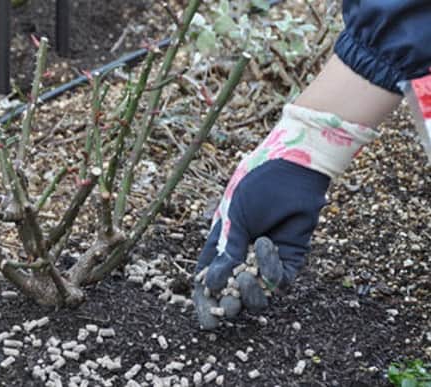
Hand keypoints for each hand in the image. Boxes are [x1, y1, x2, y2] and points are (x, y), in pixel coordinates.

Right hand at [193, 104, 376, 328]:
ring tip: (245, 277)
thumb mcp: (234, 218)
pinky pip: (280, 278)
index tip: (208, 319)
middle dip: (229, 304)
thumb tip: (212, 284)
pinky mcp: (291, 257)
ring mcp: (267, 258)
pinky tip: (267, 244)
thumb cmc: (256, 186)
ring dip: (250, 291)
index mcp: (222, 243)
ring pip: (258, 292)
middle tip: (228, 307)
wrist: (292, 170)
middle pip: (233, 292)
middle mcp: (243, 254)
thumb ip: (226, 251)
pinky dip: (272, 269)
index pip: (210, 278)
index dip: (207, 300)